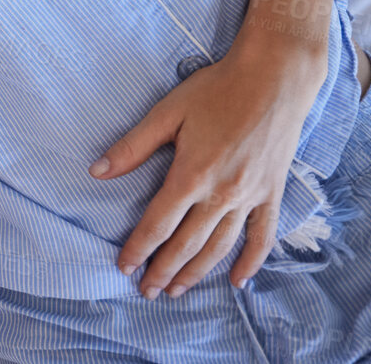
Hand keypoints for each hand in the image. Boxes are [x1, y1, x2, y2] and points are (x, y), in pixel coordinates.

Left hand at [92, 47, 324, 296]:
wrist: (274, 78)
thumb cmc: (216, 90)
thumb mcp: (167, 112)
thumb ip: (132, 146)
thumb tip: (96, 171)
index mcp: (192, 174)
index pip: (158, 223)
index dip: (138, 248)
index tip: (123, 267)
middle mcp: (222, 193)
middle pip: (187, 243)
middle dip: (164, 270)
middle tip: (146, 292)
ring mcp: (251, 196)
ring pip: (221, 246)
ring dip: (198, 272)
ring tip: (178, 290)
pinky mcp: (272, 192)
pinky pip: (263, 236)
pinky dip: (251, 261)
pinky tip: (238, 281)